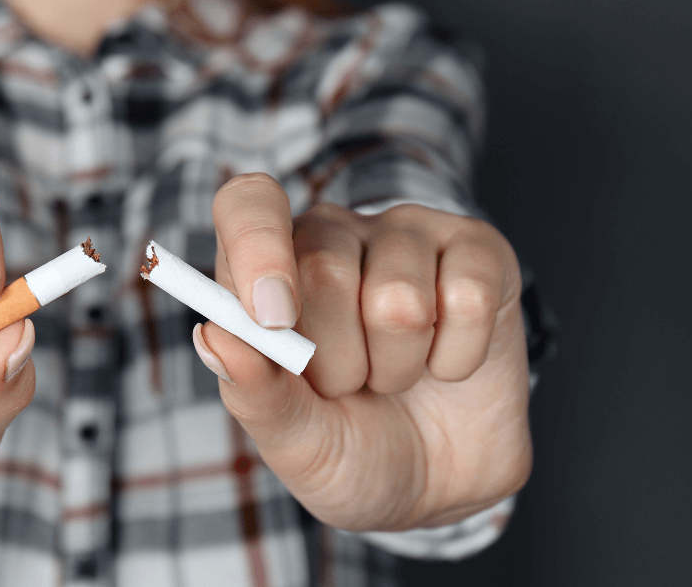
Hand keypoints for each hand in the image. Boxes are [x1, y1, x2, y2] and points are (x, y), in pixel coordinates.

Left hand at [197, 173, 531, 530]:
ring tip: (393, 379)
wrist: (434, 487)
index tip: (272, 318)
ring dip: (396, 367)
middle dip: (334, 360)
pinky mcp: (478, 253)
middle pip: (321, 266)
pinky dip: (456, 359)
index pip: (247, 205)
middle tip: (345, 387)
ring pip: (397, 296)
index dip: (257, 248)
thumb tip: (213, 337)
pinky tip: (447, 367)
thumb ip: (252, 391)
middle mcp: (334, 235)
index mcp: (265, 265)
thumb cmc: (346, 449)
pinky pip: (466, 298)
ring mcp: (408, 236)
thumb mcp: (292, 441)